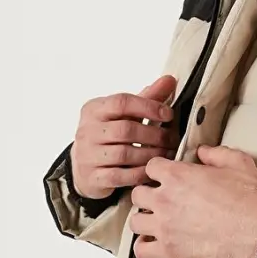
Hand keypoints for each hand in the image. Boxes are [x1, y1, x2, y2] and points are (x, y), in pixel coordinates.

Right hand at [71, 74, 178, 198]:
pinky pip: (121, 176)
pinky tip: (153, 170)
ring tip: (167, 154)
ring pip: (124, 154)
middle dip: (155, 135)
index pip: (122, 102)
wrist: (83, 166)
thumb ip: (147, 97)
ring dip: (151, 155)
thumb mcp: (123, 114)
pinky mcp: (93, 177)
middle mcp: (87, 131)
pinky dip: (140, 173)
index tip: (168, 114)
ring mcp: (87, 155)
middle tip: (172, 139)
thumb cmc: (108, 135)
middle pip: (126, 130)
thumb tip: (170, 80)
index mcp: (94, 109)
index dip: (149, 107)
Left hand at [129, 144, 256, 257]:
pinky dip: (145, 247)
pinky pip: (140, 250)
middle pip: (138, 194)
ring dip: (145, 220)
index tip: (167, 178)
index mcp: (177, 175)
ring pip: (135, 222)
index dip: (160, 171)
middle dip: (149, 195)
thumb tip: (202, 152)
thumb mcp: (237, 162)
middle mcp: (164, 199)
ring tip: (158, 223)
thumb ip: (215, 153)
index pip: (150, 167)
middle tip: (163, 200)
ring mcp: (164, 227)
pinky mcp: (169, 252)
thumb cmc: (251, 198)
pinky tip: (156, 244)